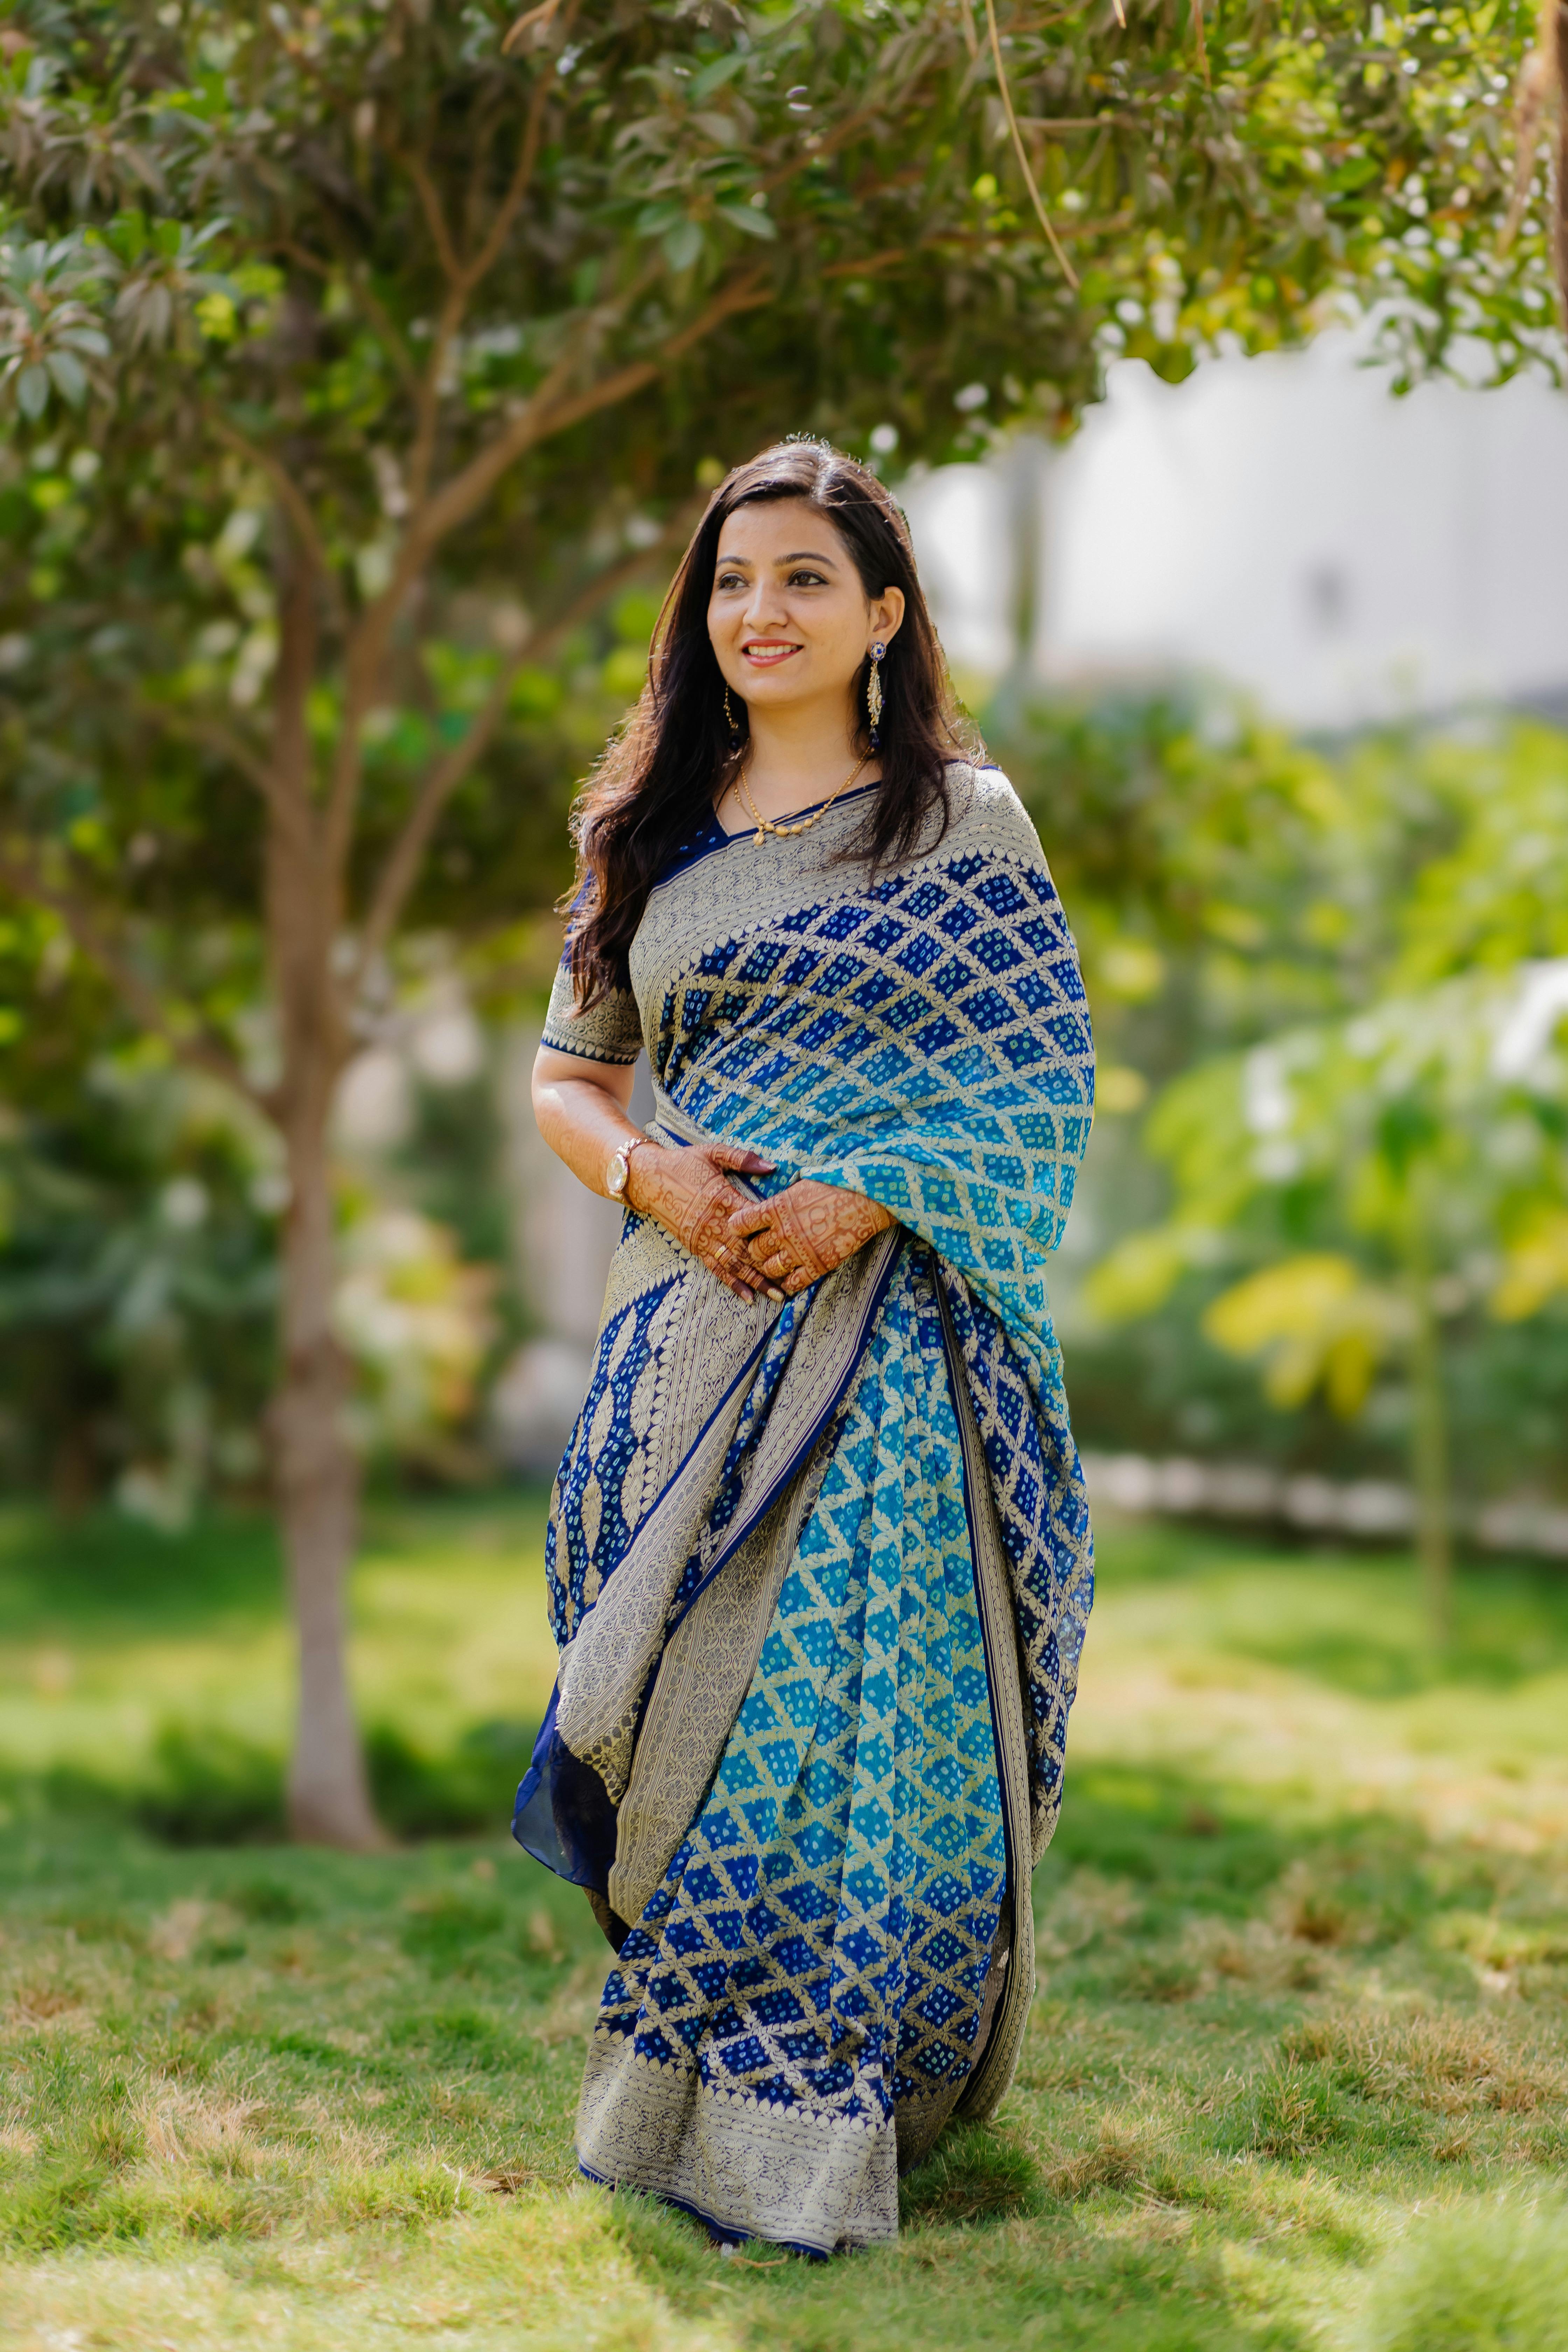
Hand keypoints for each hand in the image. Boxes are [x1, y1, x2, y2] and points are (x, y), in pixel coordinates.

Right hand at [624, 1138, 777, 1301]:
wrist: (647, 1177)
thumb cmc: (682, 1162)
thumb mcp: (712, 1152)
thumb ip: (741, 1158)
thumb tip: (772, 1166)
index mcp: (722, 1197)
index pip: (753, 1218)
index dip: (772, 1231)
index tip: (794, 1242)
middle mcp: (714, 1222)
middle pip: (747, 1249)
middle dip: (770, 1266)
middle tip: (793, 1281)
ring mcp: (703, 1237)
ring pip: (734, 1264)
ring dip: (755, 1281)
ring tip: (775, 1295)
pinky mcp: (694, 1246)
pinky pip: (715, 1268)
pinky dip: (732, 1283)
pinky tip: (747, 1296)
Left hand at [727, 1179, 894, 1296]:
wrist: (865, 1199)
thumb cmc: (833, 1186)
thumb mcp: (799, 1186)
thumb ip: (779, 1201)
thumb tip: (766, 1207)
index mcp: (775, 1208)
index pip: (740, 1224)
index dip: (739, 1228)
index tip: (745, 1228)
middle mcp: (783, 1232)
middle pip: (753, 1251)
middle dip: (755, 1250)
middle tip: (764, 1247)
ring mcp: (800, 1251)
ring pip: (769, 1269)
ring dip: (771, 1267)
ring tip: (779, 1260)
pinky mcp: (818, 1266)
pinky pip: (794, 1283)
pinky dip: (790, 1282)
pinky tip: (794, 1274)